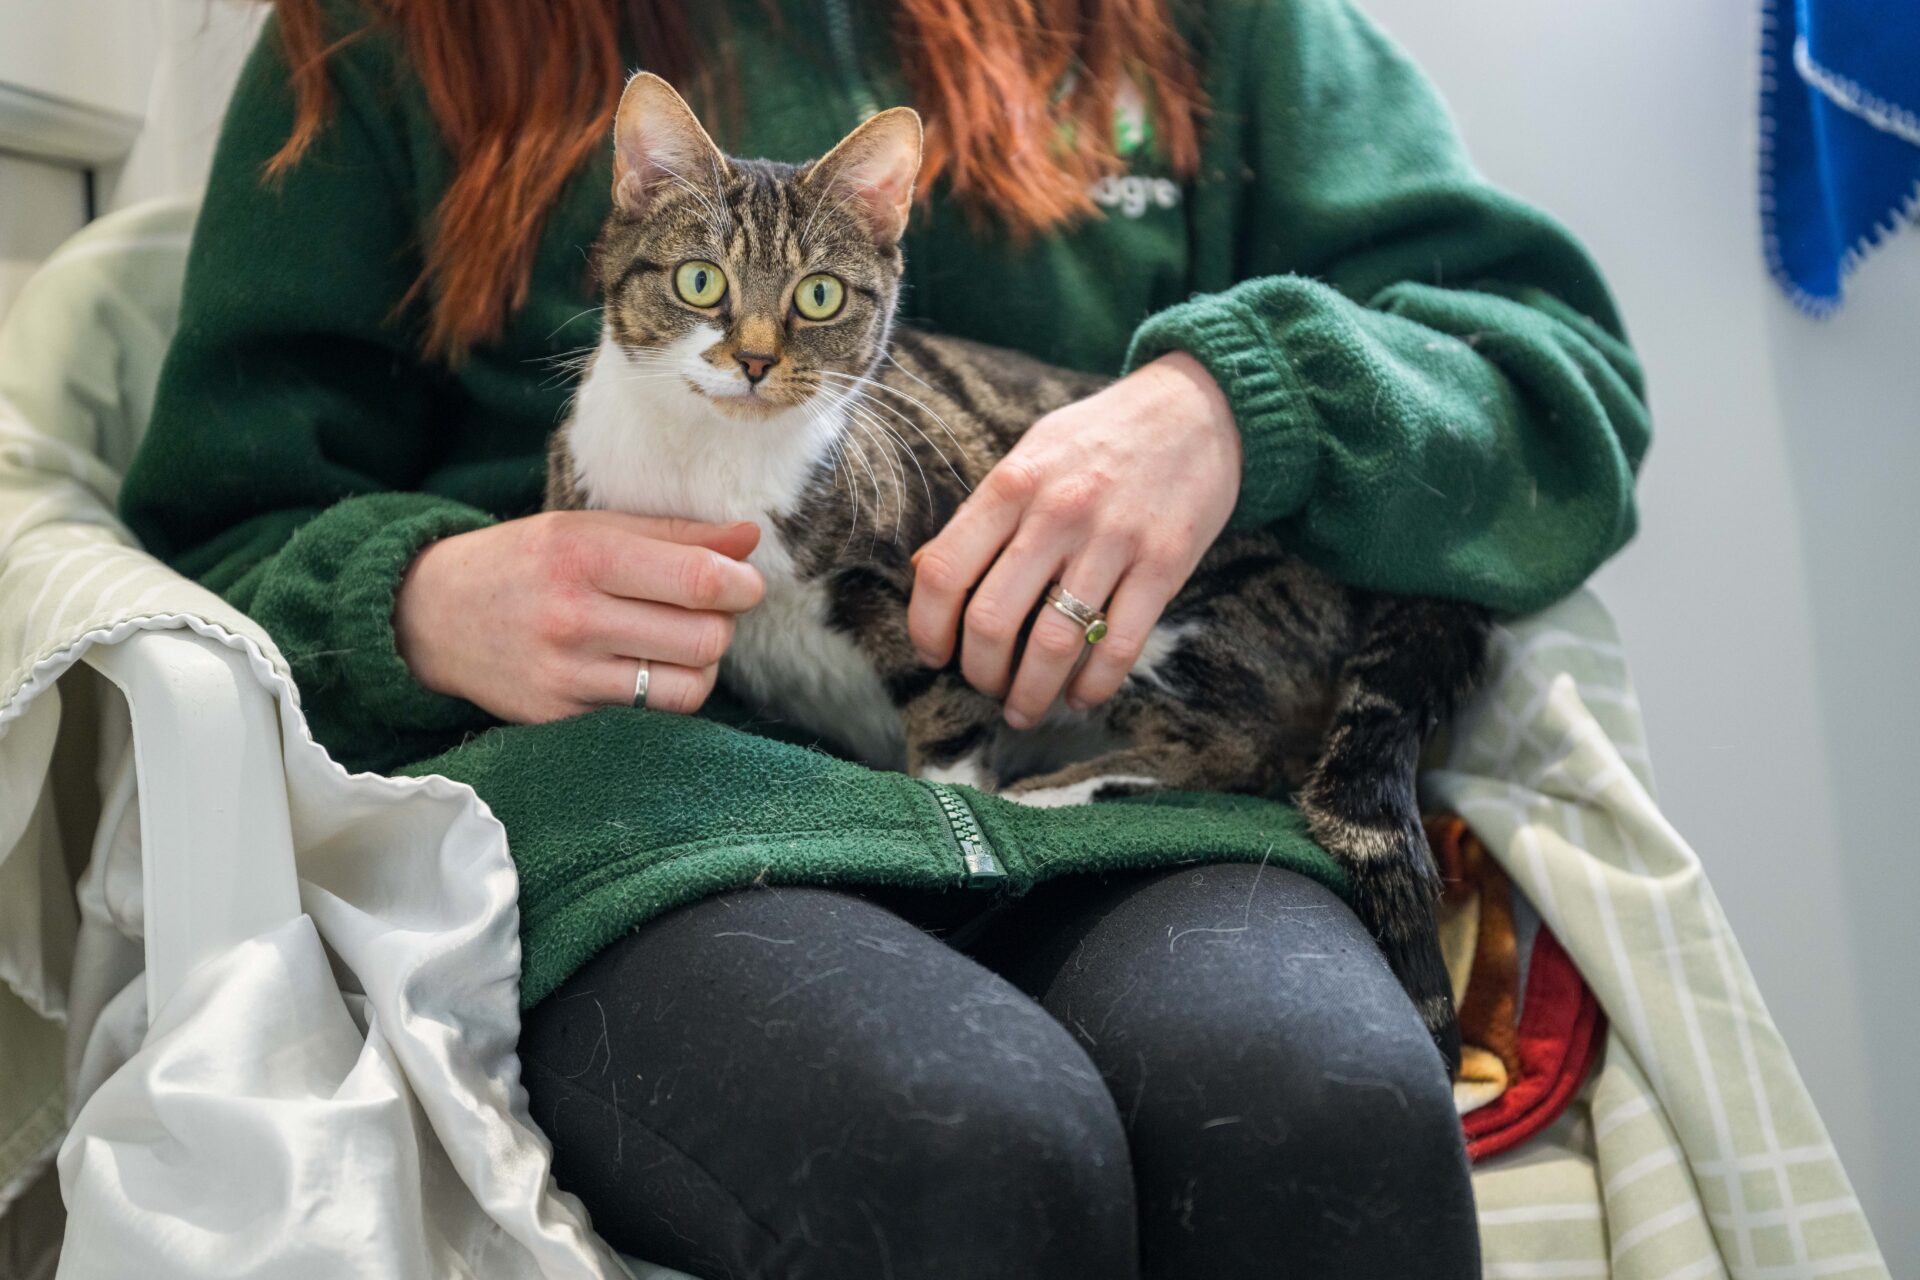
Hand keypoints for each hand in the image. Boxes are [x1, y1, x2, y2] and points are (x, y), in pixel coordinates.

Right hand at [394, 510, 764, 722]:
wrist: (432, 616)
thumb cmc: (525, 562)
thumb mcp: (589, 529)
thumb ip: (675, 533)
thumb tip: (750, 536)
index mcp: (585, 555)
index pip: (699, 580)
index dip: (741, 584)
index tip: (743, 582)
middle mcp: (575, 617)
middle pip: (704, 639)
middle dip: (723, 625)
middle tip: (706, 611)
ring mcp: (567, 675)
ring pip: (688, 687)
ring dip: (702, 665)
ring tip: (681, 643)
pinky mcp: (561, 717)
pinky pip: (650, 715)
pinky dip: (665, 693)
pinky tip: (647, 668)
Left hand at [908, 352, 1240, 727]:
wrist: (1197, 407)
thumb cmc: (1102, 436)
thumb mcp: (1031, 454)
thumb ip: (983, 514)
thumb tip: (924, 571)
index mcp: (1012, 484)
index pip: (944, 571)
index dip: (926, 627)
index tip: (933, 654)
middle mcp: (1057, 513)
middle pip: (992, 619)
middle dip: (979, 672)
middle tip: (985, 686)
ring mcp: (1113, 540)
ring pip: (1053, 643)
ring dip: (1031, 693)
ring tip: (1025, 709)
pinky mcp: (1164, 564)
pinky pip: (1120, 645)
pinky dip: (1094, 685)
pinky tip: (1081, 696)